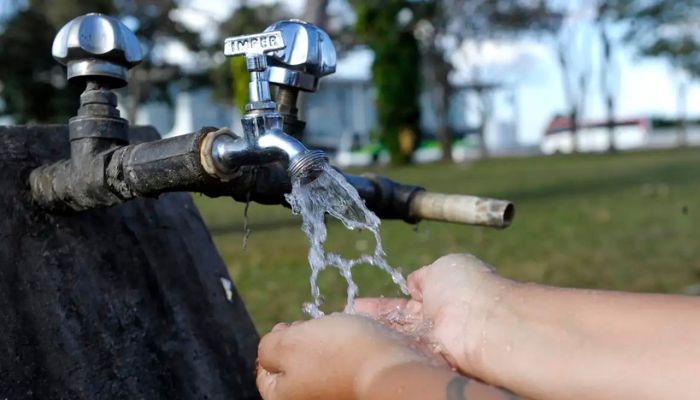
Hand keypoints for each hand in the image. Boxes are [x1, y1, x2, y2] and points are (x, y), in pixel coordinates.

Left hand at [256, 313, 438, 399]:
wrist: (391, 369)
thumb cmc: (336, 355)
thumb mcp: (287, 343)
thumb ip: (267, 347)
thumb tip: (269, 350)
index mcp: (283, 398)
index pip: (265, 372)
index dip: (275, 342)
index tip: (290, 326)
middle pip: (294, 367)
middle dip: (302, 341)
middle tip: (315, 328)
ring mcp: (334, 396)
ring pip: (320, 364)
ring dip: (326, 344)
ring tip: (339, 332)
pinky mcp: (356, 390)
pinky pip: (344, 366)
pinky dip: (347, 351)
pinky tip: (356, 341)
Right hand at [355, 253, 512, 375]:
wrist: (483, 322)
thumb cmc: (466, 288)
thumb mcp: (442, 267)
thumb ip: (424, 276)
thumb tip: (412, 282)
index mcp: (442, 294)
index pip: (406, 301)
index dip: (383, 304)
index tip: (359, 305)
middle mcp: (436, 321)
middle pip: (398, 323)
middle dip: (373, 320)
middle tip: (348, 318)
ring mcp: (431, 342)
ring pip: (397, 337)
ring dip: (374, 333)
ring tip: (347, 330)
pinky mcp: (429, 360)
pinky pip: (401, 352)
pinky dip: (383, 347)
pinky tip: (360, 344)